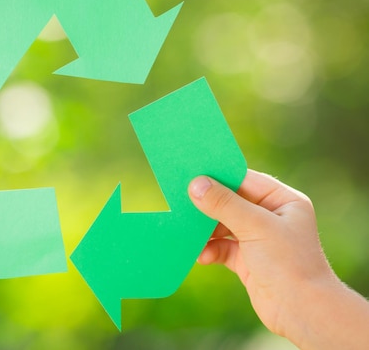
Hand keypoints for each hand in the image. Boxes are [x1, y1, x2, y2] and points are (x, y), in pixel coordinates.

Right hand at [188, 169, 368, 348]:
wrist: (302, 312)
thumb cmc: (288, 263)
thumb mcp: (255, 226)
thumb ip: (224, 203)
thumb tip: (196, 184)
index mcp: (283, 201)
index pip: (246, 180)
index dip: (219, 175)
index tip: (192, 172)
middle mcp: (272, 217)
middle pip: (232, 202)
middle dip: (209, 205)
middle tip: (183, 201)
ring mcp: (259, 239)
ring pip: (224, 225)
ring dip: (206, 230)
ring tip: (188, 232)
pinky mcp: (248, 260)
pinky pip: (223, 248)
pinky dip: (210, 250)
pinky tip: (202, 256)